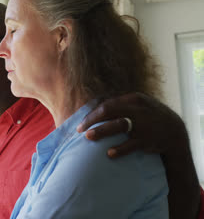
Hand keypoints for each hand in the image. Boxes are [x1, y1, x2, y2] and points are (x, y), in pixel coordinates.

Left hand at [77, 92, 200, 217]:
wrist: (173, 130)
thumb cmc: (148, 116)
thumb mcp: (137, 105)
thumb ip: (119, 105)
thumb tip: (94, 105)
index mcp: (133, 99)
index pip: (107, 104)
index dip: (92, 113)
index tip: (81, 122)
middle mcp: (137, 109)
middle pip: (109, 110)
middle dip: (92, 120)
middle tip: (79, 129)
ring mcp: (143, 124)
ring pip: (118, 125)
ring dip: (101, 131)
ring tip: (88, 137)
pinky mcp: (147, 140)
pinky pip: (131, 145)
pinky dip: (119, 149)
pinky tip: (109, 153)